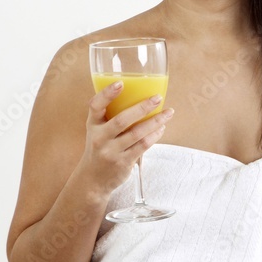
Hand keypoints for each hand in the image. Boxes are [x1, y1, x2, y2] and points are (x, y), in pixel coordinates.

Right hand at [79, 81, 172, 195]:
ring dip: (155, 122)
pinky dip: (154, 136)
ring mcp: (111, 151)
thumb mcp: (99, 131)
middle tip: (157, 97)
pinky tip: (162, 128)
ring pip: (137, 133)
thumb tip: (141, 96)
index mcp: (93, 124)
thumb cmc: (101, 147)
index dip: (107, 94)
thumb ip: (112, 116)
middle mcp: (99, 137)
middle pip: (121, 120)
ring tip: (169, 112)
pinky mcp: (123, 162)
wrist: (93, 179)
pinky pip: (143, 146)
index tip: (120, 83)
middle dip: (142, 107)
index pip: (95, 106)